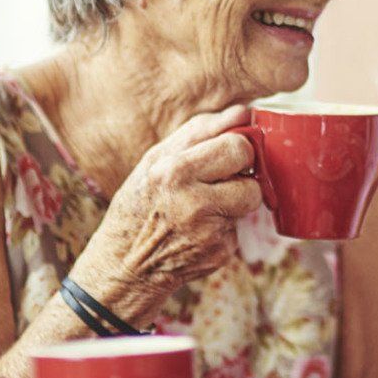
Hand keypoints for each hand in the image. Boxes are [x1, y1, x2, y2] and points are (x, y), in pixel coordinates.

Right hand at [80, 106, 263, 301]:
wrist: (126, 266)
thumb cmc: (140, 205)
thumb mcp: (154, 161)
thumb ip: (199, 132)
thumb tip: (243, 111)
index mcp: (173, 172)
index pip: (236, 146)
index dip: (238, 147)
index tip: (229, 153)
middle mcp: (192, 202)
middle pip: (251, 174)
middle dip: (242, 172)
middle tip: (222, 178)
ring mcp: (209, 231)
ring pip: (251, 199)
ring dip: (236, 199)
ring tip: (204, 205)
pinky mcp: (221, 252)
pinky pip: (240, 226)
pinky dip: (225, 226)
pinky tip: (199, 231)